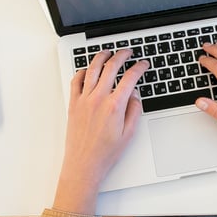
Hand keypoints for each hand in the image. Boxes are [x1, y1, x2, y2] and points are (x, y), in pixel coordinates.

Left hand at [54, 49, 148, 213]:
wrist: (84, 164)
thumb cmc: (105, 153)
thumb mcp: (129, 134)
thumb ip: (134, 111)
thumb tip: (135, 95)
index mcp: (114, 106)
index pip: (130, 78)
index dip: (139, 68)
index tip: (143, 64)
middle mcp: (98, 99)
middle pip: (111, 67)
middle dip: (121, 55)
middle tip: (127, 52)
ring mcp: (84, 100)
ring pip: (92, 69)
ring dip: (101, 57)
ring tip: (107, 52)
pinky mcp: (73, 104)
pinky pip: (76, 81)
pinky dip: (82, 71)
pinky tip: (87, 69)